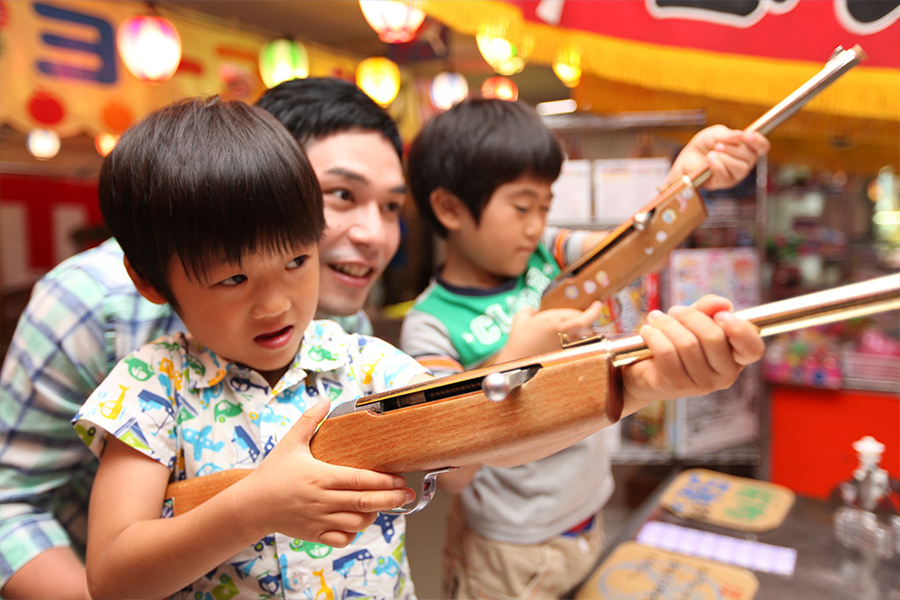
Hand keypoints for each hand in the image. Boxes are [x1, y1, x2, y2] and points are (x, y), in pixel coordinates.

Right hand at [237, 399, 413, 546]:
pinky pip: (342, 539)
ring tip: (382, 505)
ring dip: (373, 516)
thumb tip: (326, 399)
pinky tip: (358, 521)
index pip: (360, 480)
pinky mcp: (314, 535)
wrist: (250, 505)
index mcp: (320, 476)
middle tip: (407, 494)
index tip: (399, 479)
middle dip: (391, 500)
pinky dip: (354, 533)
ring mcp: (319, 520)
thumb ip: (310, 420)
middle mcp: (322, 500)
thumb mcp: (290, 442)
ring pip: (357, 523)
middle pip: (365, 503)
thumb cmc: (272, 473)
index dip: (384, 481)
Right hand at [500, 301, 603, 360]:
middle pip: (586, 325)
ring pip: (587, 337)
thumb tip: (534, 310)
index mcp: (553, 322)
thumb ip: (529, 310)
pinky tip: (576, 338)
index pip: (582, 318)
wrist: (517, 360)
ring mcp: (564, 345)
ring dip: (589, 330)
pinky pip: (580, 344)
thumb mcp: (520, 317)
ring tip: (585, 326)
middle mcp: (562, 333)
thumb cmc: (518, 339)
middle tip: (588, 313)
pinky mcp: (564, 353)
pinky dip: (581, 339)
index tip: (598, 304)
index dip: (593, 311)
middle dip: (588, 318)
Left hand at [623, 295, 764, 407]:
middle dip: (689, 316)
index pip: (753, 348)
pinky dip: (654, 336)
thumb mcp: (694, 320)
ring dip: (667, 324)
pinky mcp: (677, 386)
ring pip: (687, 344)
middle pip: (713, 338)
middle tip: (674, 310)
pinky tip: (647, 331)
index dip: (739, 330)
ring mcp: (702, 384)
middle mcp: (725, 375)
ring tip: (656, 319)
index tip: (720, 315)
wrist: (644, 370)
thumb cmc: (676, 341)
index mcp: (736, 358)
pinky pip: (666, 353)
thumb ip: (709, 309)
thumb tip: (723, 303)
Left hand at [669, 125, 769, 189]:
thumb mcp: (714, 133)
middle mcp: (744, 162)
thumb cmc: (704, 145)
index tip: (747, 135)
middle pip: (751, 157)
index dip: (758, 141)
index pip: (762, 146)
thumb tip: (740, 136)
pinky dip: (717, 165)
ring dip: (726, 158)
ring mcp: (735, 174)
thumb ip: (727, 134)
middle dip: (734, 149)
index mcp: (746, 148)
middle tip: (718, 145)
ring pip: (741, 168)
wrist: (687, 158)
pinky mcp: (724, 183)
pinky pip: (726, 175)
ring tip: (712, 152)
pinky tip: (709, 161)